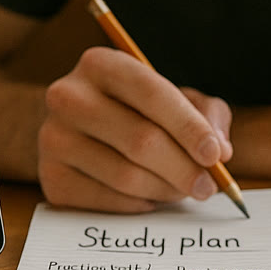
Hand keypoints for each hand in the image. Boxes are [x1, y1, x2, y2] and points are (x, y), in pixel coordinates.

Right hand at [38, 46, 233, 211]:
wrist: (83, 131)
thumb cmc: (140, 112)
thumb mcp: (177, 99)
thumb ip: (207, 116)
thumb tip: (220, 151)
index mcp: (100, 64)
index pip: (150, 93)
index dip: (188, 126)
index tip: (216, 155)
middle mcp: (67, 96)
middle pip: (139, 140)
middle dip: (184, 168)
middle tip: (209, 187)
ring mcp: (52, 138)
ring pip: (126, 176)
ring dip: (165, 190)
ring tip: (181, 189)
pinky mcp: (50, 177)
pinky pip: (107, 201)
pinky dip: (139, 205)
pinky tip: (148, 196)